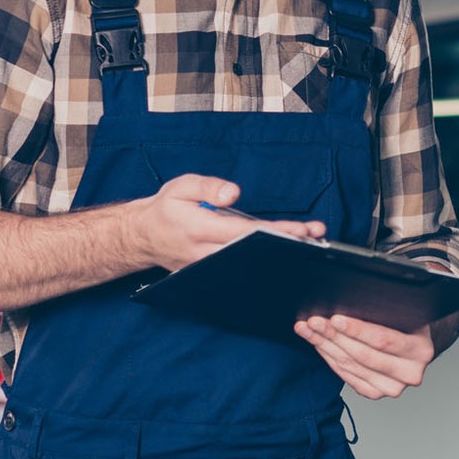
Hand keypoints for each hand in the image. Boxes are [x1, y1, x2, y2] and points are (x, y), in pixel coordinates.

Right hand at [132, 175, 325, 270]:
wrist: (143, 236)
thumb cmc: (166, 209)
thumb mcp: (182, 186)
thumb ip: (209, 187)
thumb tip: (234, 194)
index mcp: (200, 230)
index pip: (245, 234)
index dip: (274, 232)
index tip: (299, 229)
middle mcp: (206, 254)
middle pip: (253, 252)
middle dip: (286, 243)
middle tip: (314, 235)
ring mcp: (210, 267)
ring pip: (250, 262)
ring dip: (279, 252)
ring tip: (308, 240)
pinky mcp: (213, 272)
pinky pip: (241, 267)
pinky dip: (265, 259)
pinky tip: (286, 251)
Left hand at [295, 311, 434, 398]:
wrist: (414, 345)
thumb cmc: (407, 324)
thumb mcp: (405, 313)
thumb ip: (386, 311)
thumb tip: (351, 300)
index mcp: (420, 350)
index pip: (384, 340)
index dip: (357, 330)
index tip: (335, 319)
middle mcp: (409, 373)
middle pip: (363, 355)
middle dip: (334, 336)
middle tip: (314, 322)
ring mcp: (392, 387)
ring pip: (351, 366)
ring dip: (326, 346)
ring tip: (309, 330)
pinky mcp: (376, 393)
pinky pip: (347, 376)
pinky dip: (330, 359)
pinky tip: (319, 344)